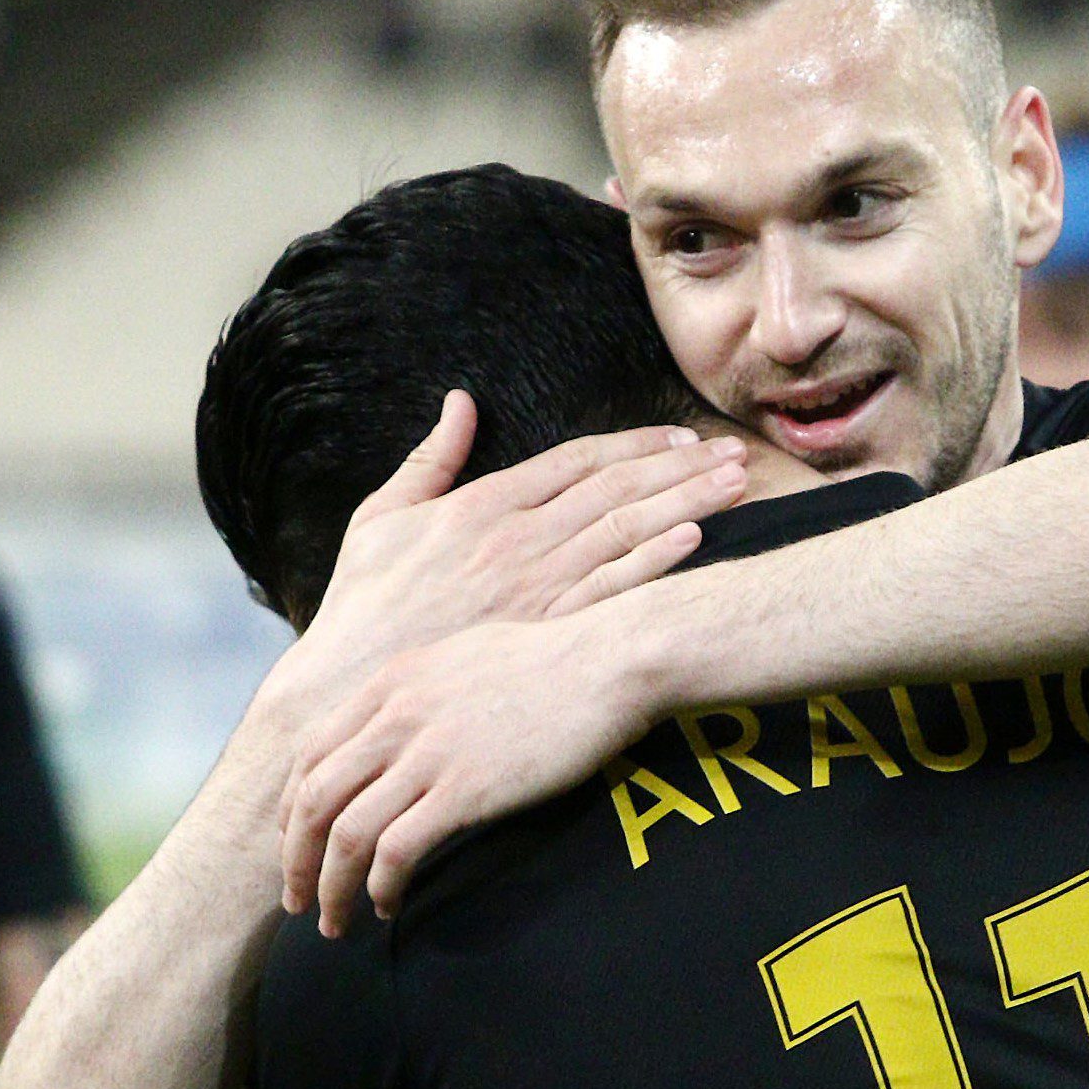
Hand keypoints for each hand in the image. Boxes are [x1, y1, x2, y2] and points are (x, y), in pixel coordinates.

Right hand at [259, 391, 743, 738]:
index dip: (634, 445)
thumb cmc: (362, 606)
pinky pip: (609, 590)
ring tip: (736, 486)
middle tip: (734, 452)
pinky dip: (654, 562)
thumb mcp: (380, 516)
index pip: (575, 460)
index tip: (679, 437)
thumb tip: (459, 402)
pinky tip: (696, 540)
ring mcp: (534, 587)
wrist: (352, 686)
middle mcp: (516, 539)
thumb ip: (429, 458)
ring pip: (625, 532)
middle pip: (616, 489)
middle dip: (680, 467)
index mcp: (481, 504)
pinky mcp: (543, 633)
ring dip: (686, 504)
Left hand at [284, 612, 650, 931]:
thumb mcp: (464, 659)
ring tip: (335, 922)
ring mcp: (429, 752)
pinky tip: (388, 906)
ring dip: (331, 887)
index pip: (310, 753)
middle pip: (313, 799)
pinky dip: (380, 886)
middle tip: (296, 902)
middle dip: (295, 859)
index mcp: (391, 683)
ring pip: (345, 832)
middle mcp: (396, 715)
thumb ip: (420, 693)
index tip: (297, 845)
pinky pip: (396, 849)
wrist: (610, 660)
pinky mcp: (466, 788)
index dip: (292, 810)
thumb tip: (405, 729)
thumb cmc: (555, 662)